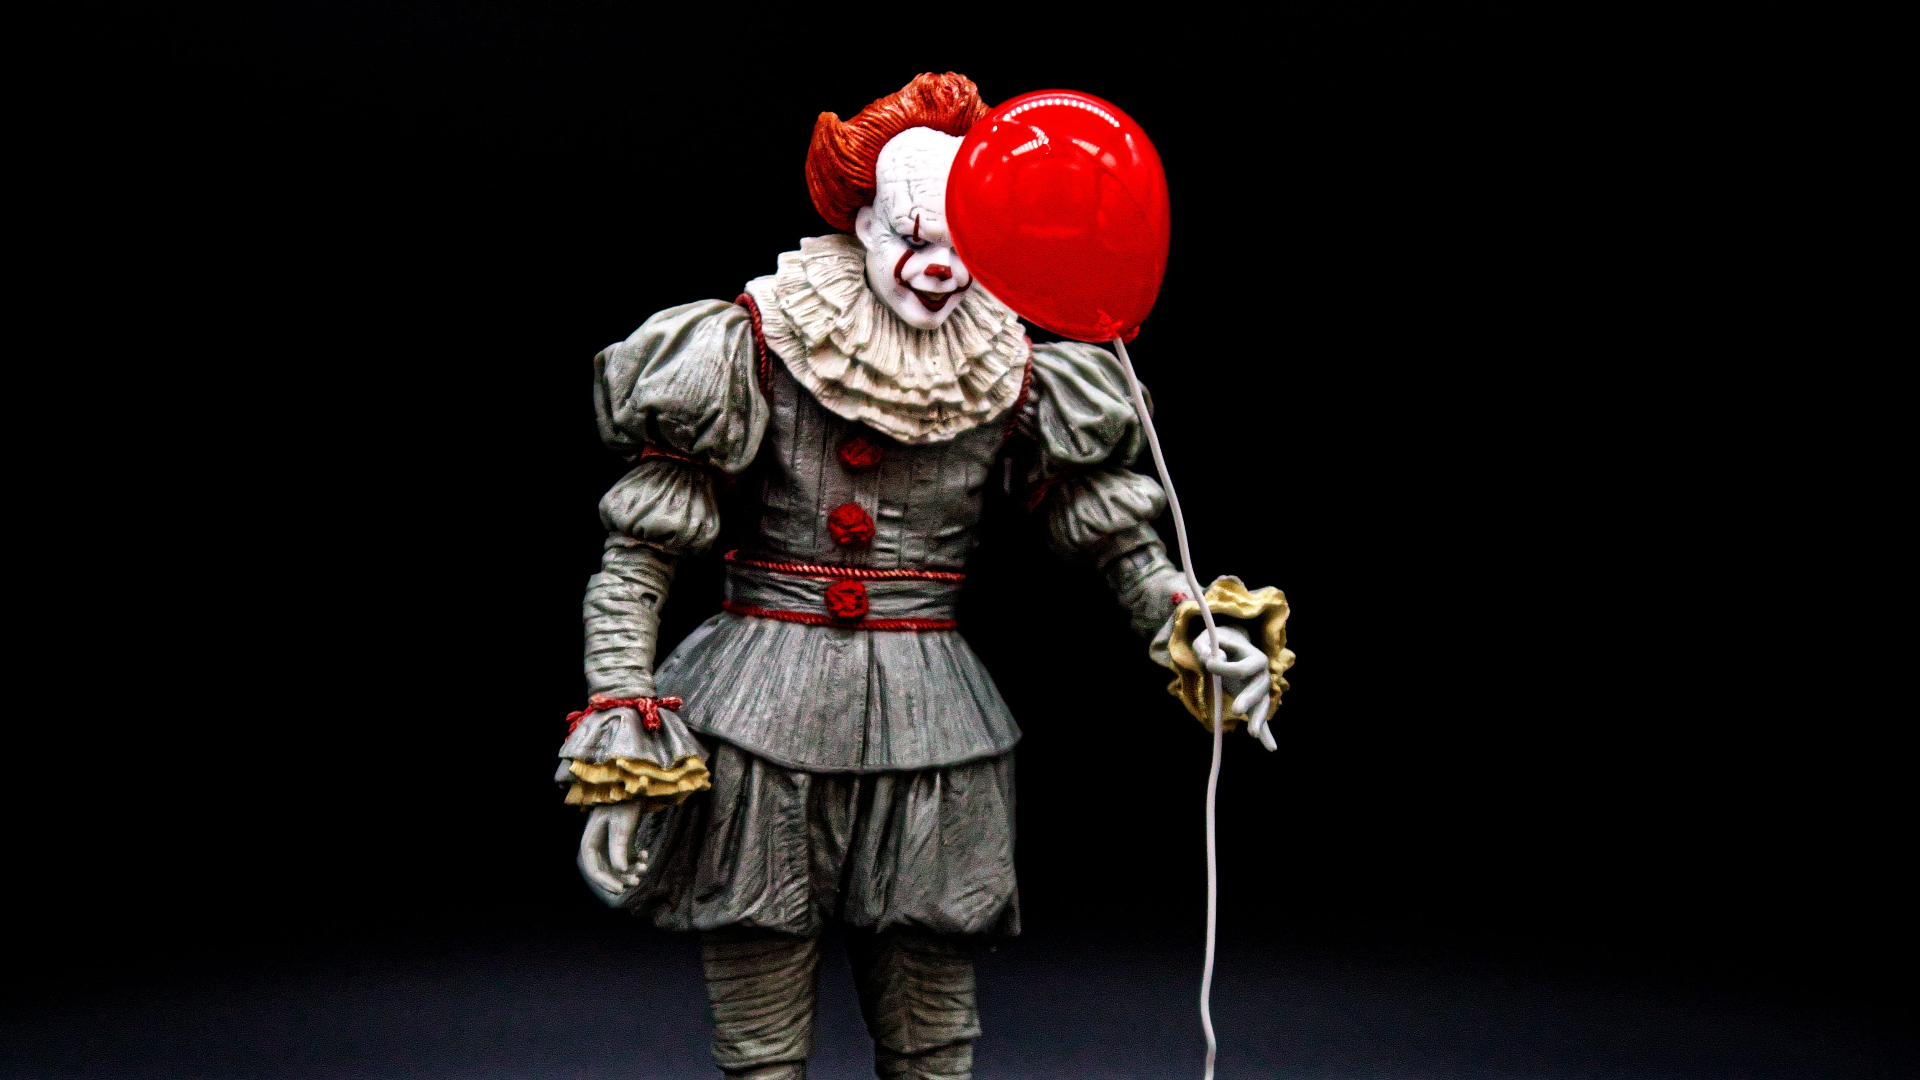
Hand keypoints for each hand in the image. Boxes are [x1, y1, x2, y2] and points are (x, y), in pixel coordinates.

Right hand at [578, 802, 649, 898]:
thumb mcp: (623, 823)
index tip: (620, 889)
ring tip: (645, 868)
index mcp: (591, 838)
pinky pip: (625, 856)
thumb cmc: (626, 800)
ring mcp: (609, 841)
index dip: (604, 881)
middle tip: (637, 882)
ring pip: (616, 865)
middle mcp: (598, 842)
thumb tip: (621, 870)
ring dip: (630, 870)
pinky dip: (635, 859)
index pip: (593, 867)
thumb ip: (620, 846)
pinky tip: (645, 855)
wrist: (636, 784)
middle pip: (604, 869)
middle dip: (620, 878)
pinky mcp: (621, 838)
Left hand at [1195, 624, 1276, 751]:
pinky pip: (1260, 717)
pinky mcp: (1253, 701)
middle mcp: (1262, 674)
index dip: (1223, 667)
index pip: (1242, 668)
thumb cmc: (1218, 642)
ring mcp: (1260, 689)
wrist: (1232, 646)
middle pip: (1257, 689)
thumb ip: (1206, 645)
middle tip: (1236, 710)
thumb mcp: (1208, 638)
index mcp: (1255, 656)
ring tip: (1252, 734)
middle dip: (1247, 699)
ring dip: (1257, 719)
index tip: (1207, 663)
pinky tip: (1270, 747)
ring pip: (1261, 705)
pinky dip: (1266, 734)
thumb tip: (1212, 658)